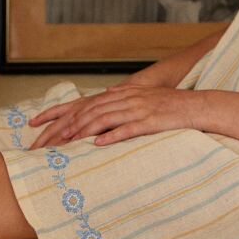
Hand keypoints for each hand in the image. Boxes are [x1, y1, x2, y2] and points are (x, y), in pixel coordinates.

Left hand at [28, 86, 198, 149]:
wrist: (195, 106)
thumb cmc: (169, 105)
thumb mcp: (143, 95)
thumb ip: (124, 95)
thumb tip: (107, 95)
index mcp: (123, 94)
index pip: (86, 103)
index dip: (63, 112)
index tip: (42, 124)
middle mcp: (127, 99)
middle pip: (91, 111)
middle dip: (68, 125)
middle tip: (50, 140)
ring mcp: (138, 109)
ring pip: (105, 119)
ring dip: (84, 130)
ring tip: (68, 141)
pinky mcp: (150, 121)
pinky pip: (128, 129)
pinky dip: (112, 136)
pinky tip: (99, 144)